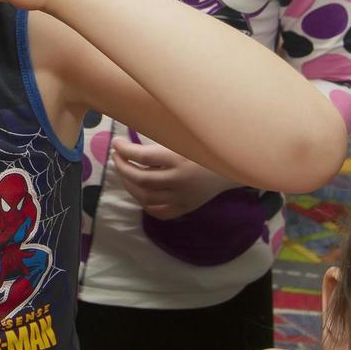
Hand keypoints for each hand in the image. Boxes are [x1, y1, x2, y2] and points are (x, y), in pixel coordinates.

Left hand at [109, 137, 235, 218]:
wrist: (234, 166)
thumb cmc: (207, 146)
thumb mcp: (186, 138)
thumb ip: (162, 139)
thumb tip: (134, 137)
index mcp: (180, 159)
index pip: (144, 156)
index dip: (125, 150)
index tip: (116, 143)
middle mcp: (180, 181)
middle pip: (142, 179)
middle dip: (123, 168)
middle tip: (117, 157)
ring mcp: (183, 198)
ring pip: (147, 198)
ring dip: (130, 185)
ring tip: (125, 172)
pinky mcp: (187, 208)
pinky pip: (160, 212)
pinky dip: (145, 203)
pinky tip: (139, 191)